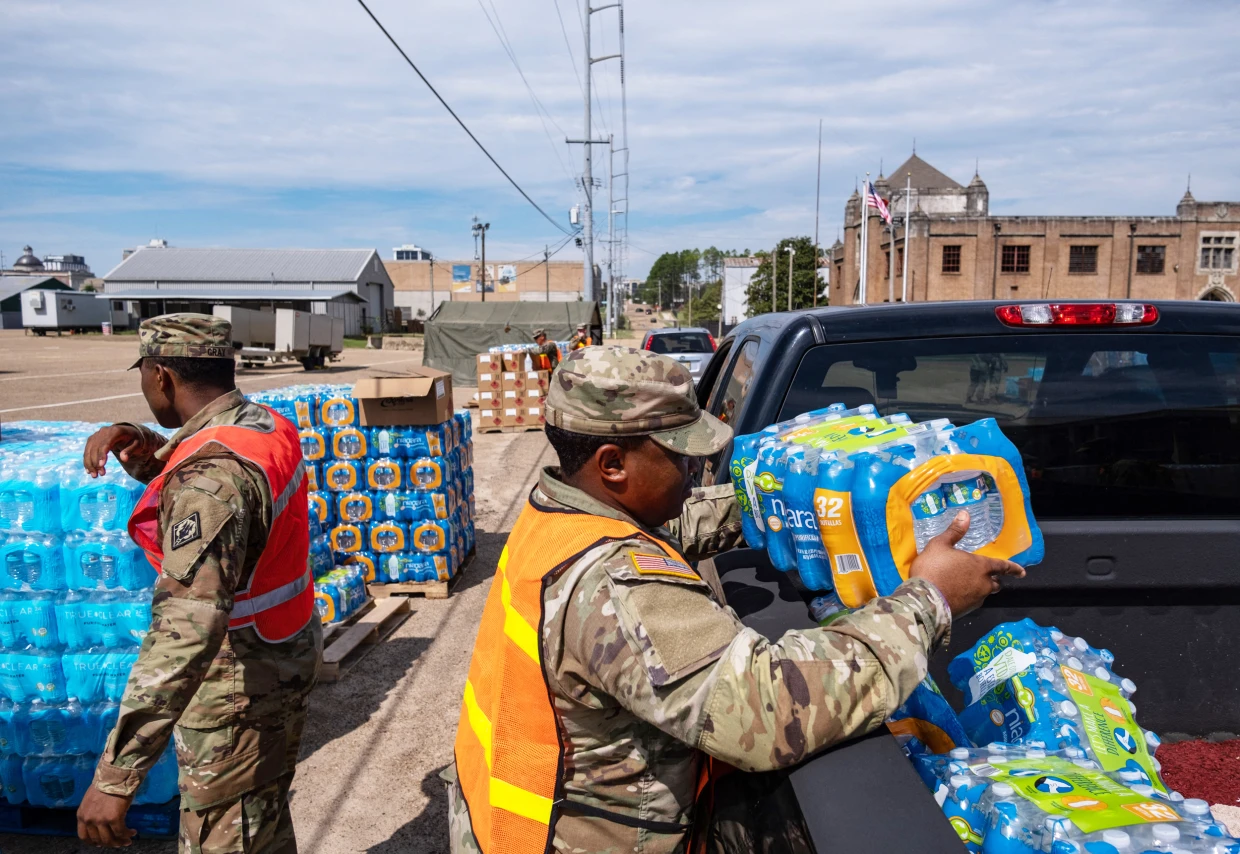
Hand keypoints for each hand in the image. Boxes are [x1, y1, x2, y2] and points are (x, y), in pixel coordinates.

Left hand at [77, 786, 135, 846]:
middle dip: (109, 843)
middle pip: (98, 839)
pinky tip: (132, 833)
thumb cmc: (106, 784)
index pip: (84, 836)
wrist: (115, 775)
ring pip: (110, 839)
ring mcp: (101, 820)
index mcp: (82, 815)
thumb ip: (94, 811)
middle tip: (118, 843)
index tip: (100, 844)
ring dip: (119, 842)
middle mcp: (89, 820)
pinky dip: (127, 835)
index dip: (93, 842)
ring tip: (127, 841)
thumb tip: (102, 820)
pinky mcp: (114, 818)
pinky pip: (121, 832)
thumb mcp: (92, 800)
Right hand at [83, 425, 144, 477]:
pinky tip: (88, 470)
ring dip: (89, 463)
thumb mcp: (137, 444)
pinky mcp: (92, 439)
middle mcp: (104, 431)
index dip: (102, 454)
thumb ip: (130, 450)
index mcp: (115, 431)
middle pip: (96, 447)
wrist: (127, 431)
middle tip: (98, 475)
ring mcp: (97, 435)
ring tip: (94, 475)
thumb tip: (124, 459)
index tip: (101, 465)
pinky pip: (87, 450)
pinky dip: (87, 460)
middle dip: (95, 462)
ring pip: (89, 449)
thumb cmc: (133, 439)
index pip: (106, 443)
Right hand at [909, 511, 1025, 617]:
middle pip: (996, 583)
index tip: (1022, 573)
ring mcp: (975, 599)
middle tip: (990, 578)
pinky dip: (968, 597)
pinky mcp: (966, 610)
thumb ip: (955, 531)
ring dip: (980, 589)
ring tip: (967, 585)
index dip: (1013, 569)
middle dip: (995, 580)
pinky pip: (972, 602)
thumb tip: (965, 514)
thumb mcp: (940, 545)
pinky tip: (956, 594)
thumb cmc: (933, 568)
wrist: (924, 600)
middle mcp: (983, 584)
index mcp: (981, 566)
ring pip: (984, 593)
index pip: (1003, 566)